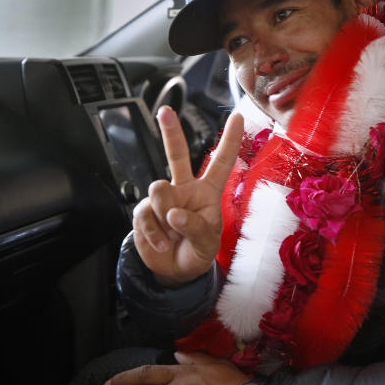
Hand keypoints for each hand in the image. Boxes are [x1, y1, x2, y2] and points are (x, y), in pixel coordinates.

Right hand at [132, 107, 243, 286]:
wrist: (174, 272)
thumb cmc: (197, 252)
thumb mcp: (206, 244)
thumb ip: (195, 228)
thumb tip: (173, 213)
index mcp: (208, 192)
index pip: (222, 163)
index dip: (230, 140)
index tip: (239, 116)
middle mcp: (184, 189)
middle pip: (177, 155)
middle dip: (170, 132)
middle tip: (165, 111)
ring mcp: (163, 199)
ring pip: (158, 189)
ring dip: (164, 214)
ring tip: (172, 233)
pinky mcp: (144, 212)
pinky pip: (145, 215)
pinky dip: (154, 235)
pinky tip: (162, 244)